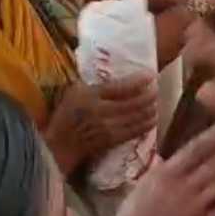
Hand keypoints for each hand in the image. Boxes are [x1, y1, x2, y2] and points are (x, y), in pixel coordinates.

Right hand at [44, 72, 158, 173]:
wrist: (57, 144)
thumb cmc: (65, 114)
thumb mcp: (74, 91)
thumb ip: (95, 84)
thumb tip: (116, 70)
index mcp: (90, 95)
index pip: (121, 87)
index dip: (139, 81)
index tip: (151, 75)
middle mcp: (100, 111)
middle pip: (134, 102)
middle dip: (149, 95)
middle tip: (157, 88)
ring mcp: (107, 128)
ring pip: (137, 117)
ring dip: (151, 109)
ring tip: (157, 102)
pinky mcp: (111, 141)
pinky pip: (134, 132)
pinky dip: (146, 125)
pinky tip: (153, 119)